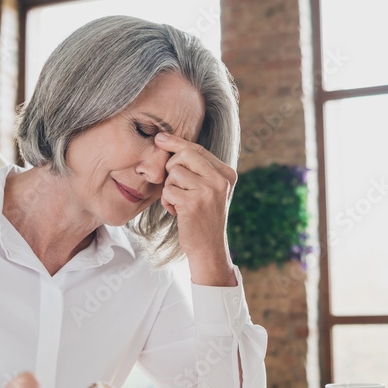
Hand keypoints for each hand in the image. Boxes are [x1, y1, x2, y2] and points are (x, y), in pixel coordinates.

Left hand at [156, 132, 237, 285]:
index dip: (177, 143)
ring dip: (170, 188)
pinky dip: (167, 201)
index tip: (160, 138)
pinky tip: (177, 212)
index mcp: (227, 173)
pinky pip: (168, 190)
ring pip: (173, 172)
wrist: (209, 249)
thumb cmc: (203, 218)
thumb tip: (164, 139)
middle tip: (176, 186)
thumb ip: (197, 168)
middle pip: (184, 155)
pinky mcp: (193, 202)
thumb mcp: (208, 190)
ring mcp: (208, 190)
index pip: (198, 149)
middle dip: (172, 168)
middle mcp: (221, 179)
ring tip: (180, 202)